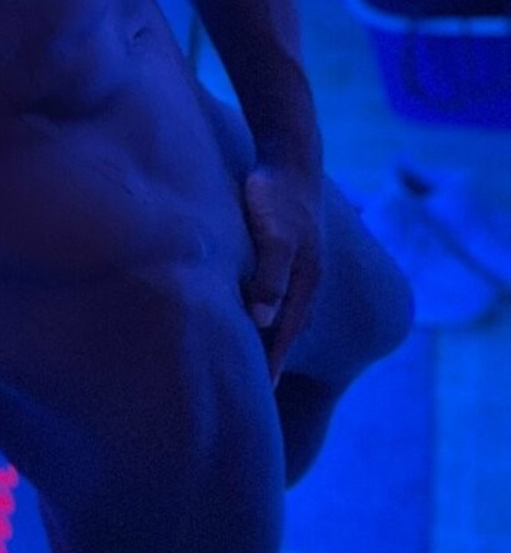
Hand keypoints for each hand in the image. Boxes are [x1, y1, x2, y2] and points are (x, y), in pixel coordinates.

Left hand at [242, 159, 323, 386]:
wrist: (289, 156)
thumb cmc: (277, 195)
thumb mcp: (275, 235)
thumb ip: (271, 276)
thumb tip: (264, 321)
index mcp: (306, 283)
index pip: (286, 335)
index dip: (272, 364)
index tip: (258, 396)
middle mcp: (305, 280)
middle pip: (287, 330)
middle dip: (271, 359)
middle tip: (251, 393)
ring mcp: (296, 266)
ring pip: (280, 312)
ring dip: (267, 337)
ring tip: (248, 363)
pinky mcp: (283, 252)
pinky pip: (272, 292)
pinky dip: (262, 311)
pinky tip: (246, 316)